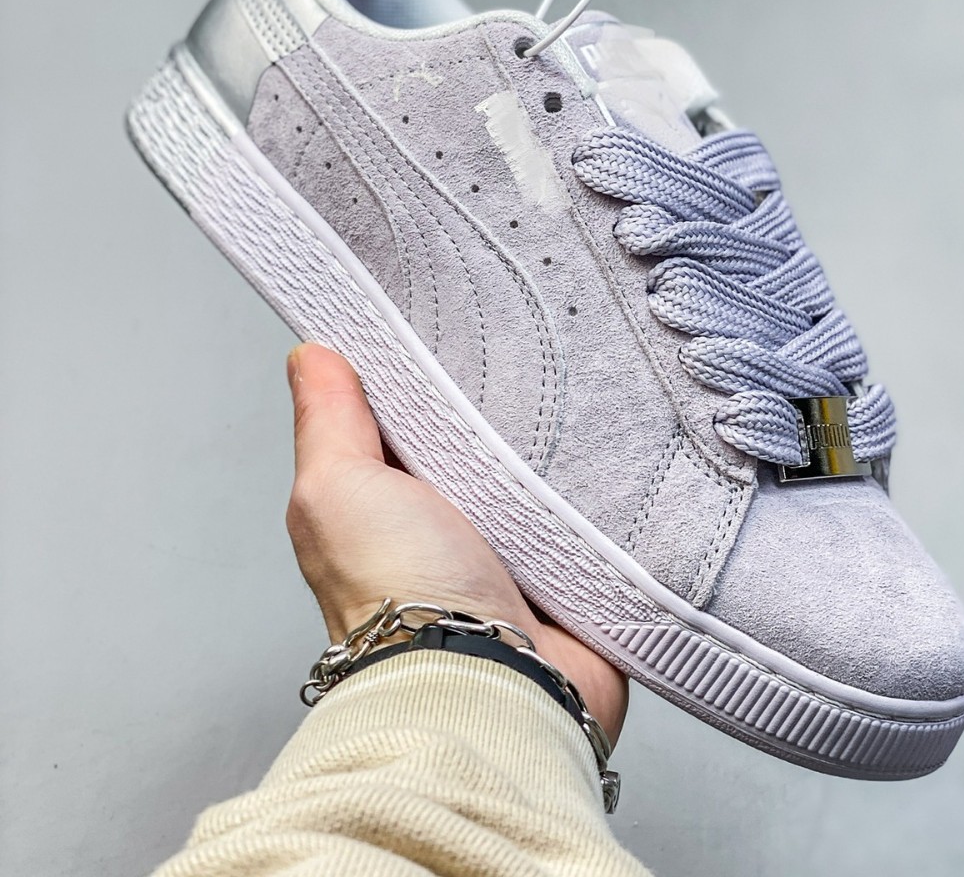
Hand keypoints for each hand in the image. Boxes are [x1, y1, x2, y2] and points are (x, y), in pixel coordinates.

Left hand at [285, 342, 627, 743]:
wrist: (486, 681)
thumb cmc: (398, 595)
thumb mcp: (339, 489)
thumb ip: (327, 422)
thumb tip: (311, 355)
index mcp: (388, 502)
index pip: (408, 418)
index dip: (424, 371)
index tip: (450, 321)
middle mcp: (448, 525)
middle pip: (481, 439)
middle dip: (504, 402)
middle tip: (532, 350)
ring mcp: (513, 549)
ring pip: (542, 470)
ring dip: (558, 444)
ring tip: (582, 390)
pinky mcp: (572, 569)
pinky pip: (593, 509)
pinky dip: (602, 484)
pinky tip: (616, 445)